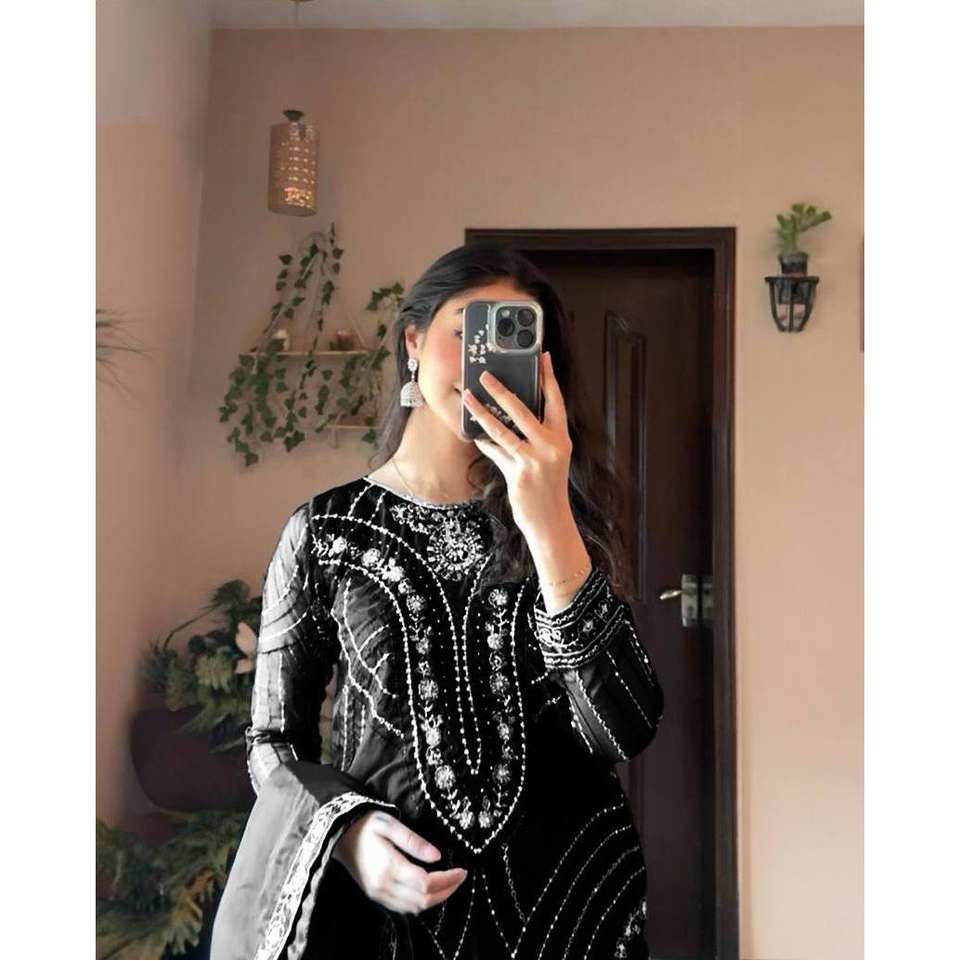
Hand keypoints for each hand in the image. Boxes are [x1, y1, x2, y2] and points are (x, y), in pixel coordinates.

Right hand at [332, 809, 467, 914]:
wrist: (339, 834)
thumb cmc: (366, 824)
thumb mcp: (390, 823)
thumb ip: (413, 841)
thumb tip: (438, 856)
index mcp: (388, 866)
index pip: (425, 882)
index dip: (447, 879)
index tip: (462, 870)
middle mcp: (383, 886)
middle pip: (422, 899)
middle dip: (446, 890)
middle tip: (461, 877)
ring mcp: (378, 893)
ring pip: (414, 907)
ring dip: (435, 899)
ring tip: (450, 883)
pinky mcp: (376, 895)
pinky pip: (403, 907)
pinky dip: (421, 902)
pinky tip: (430, 890)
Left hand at [462, 350, 572, 540]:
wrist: (551, 520)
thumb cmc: (548, 487)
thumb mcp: (550, 458)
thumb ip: (538, 436)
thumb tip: (513, 412)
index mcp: (562, 438)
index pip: (556, 401)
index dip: (549, 378)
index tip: (543, 357)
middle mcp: (551, 446)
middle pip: (523, 410)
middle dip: (502, 390)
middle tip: (485, 375)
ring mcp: (534, 460)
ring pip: (502, 429)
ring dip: (482, 412)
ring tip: (468, 398)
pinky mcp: (518, 473)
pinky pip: (495, 451)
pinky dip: (484, 442)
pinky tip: (474, 435)